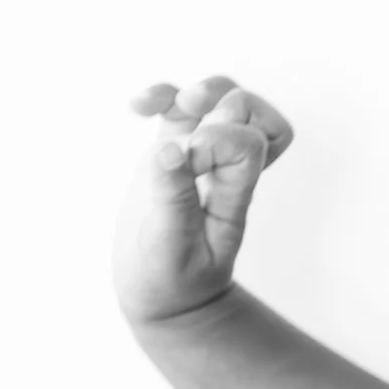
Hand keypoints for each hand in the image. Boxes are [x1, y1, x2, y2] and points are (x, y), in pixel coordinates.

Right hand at [114, 76, 295, 322]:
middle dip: (222, 99)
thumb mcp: (172, 249)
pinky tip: (136, 107)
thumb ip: (173, 200)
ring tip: (160, 103)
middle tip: (190, 111)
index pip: (251, 145)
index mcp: (235, 195)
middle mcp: (226, 170)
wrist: (166, 297)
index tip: (183, 165)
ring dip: (195, 90)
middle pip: (251, 111)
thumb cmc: (173, 282)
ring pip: (220, 100)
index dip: (219, 141)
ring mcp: (201, 158)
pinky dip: (161, 96)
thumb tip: (170, 150)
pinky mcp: (173, 153)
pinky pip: (178, 109)